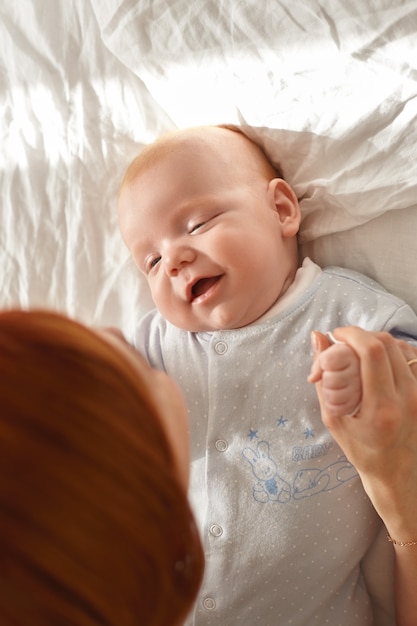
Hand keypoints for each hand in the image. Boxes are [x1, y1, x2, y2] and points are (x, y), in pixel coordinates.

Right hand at [311, 327, 416, 538]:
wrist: (395, 471)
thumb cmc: (360, 449)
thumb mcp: (333, 418)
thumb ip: (324, 378)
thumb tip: (318, 338)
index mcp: (381, 408)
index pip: (372, 353)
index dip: (351, 335)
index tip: (335, 337)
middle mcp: (406, 398)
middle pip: (386, 344)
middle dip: (360, 335)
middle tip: (343, 343)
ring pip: (400, 346)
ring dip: (376, 342)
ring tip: (359, 353)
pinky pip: (411, 356)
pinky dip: (393, 350)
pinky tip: (378, 360)